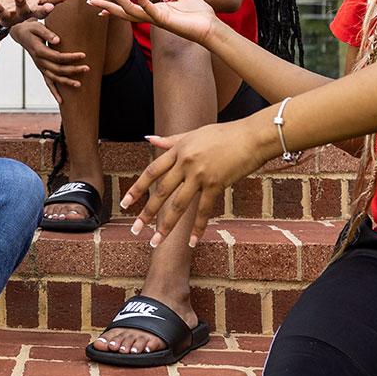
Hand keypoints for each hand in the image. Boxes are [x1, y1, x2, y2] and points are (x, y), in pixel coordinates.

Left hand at [0, 0, 67, 31]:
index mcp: (36, 0)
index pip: (49, 0)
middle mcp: (29, 9)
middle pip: (39, 11)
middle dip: (45, 9)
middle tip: (51, 7)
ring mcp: (16, 14)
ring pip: (22, 12)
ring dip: (21, 4)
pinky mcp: (3, 17)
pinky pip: (1, 14)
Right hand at [9, 20, 89, 94]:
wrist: (21, 34)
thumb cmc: (31, 29)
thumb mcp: (37, 27)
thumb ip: (47, 33)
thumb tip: (58, 41)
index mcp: (39, 51)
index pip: (57, 57)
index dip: (70, 57)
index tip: (83, 55)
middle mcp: (39, 62)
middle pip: (57, 69)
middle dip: (73, 70)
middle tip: (87, 68)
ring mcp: (40, 67)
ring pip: (54, 78)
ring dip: (67, 82)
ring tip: (79, 84)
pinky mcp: (42, 70)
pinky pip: (48, 83)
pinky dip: (54, 92)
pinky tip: (61, 101)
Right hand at [90, 0, 217, 45]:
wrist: (211, 26)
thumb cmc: (199, 14)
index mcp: (154, 12)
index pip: (130, 10)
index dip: (115, 7)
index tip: (99, 5)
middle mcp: (151, 17)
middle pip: (123, 12)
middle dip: (107, 6)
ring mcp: (155, 18)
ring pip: (129, 9)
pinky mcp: (163, 18)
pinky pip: (146, 5)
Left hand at [121, 118, 275, 249]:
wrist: (252, 137)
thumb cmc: (225, 134)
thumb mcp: (195, 133)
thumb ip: (170, 140)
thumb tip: (148, 138)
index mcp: (178, 150)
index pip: (152, 172)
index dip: (137, 189)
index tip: (124, 204)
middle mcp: (185, 163)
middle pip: (161, 192)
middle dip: (146, 212)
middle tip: (135, 230)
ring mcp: (200, 174)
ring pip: (178, 204)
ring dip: (166, 225)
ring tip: (155, 241)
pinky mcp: (216, 184)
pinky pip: (203, 210)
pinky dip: (197, 227)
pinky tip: (191, 241)